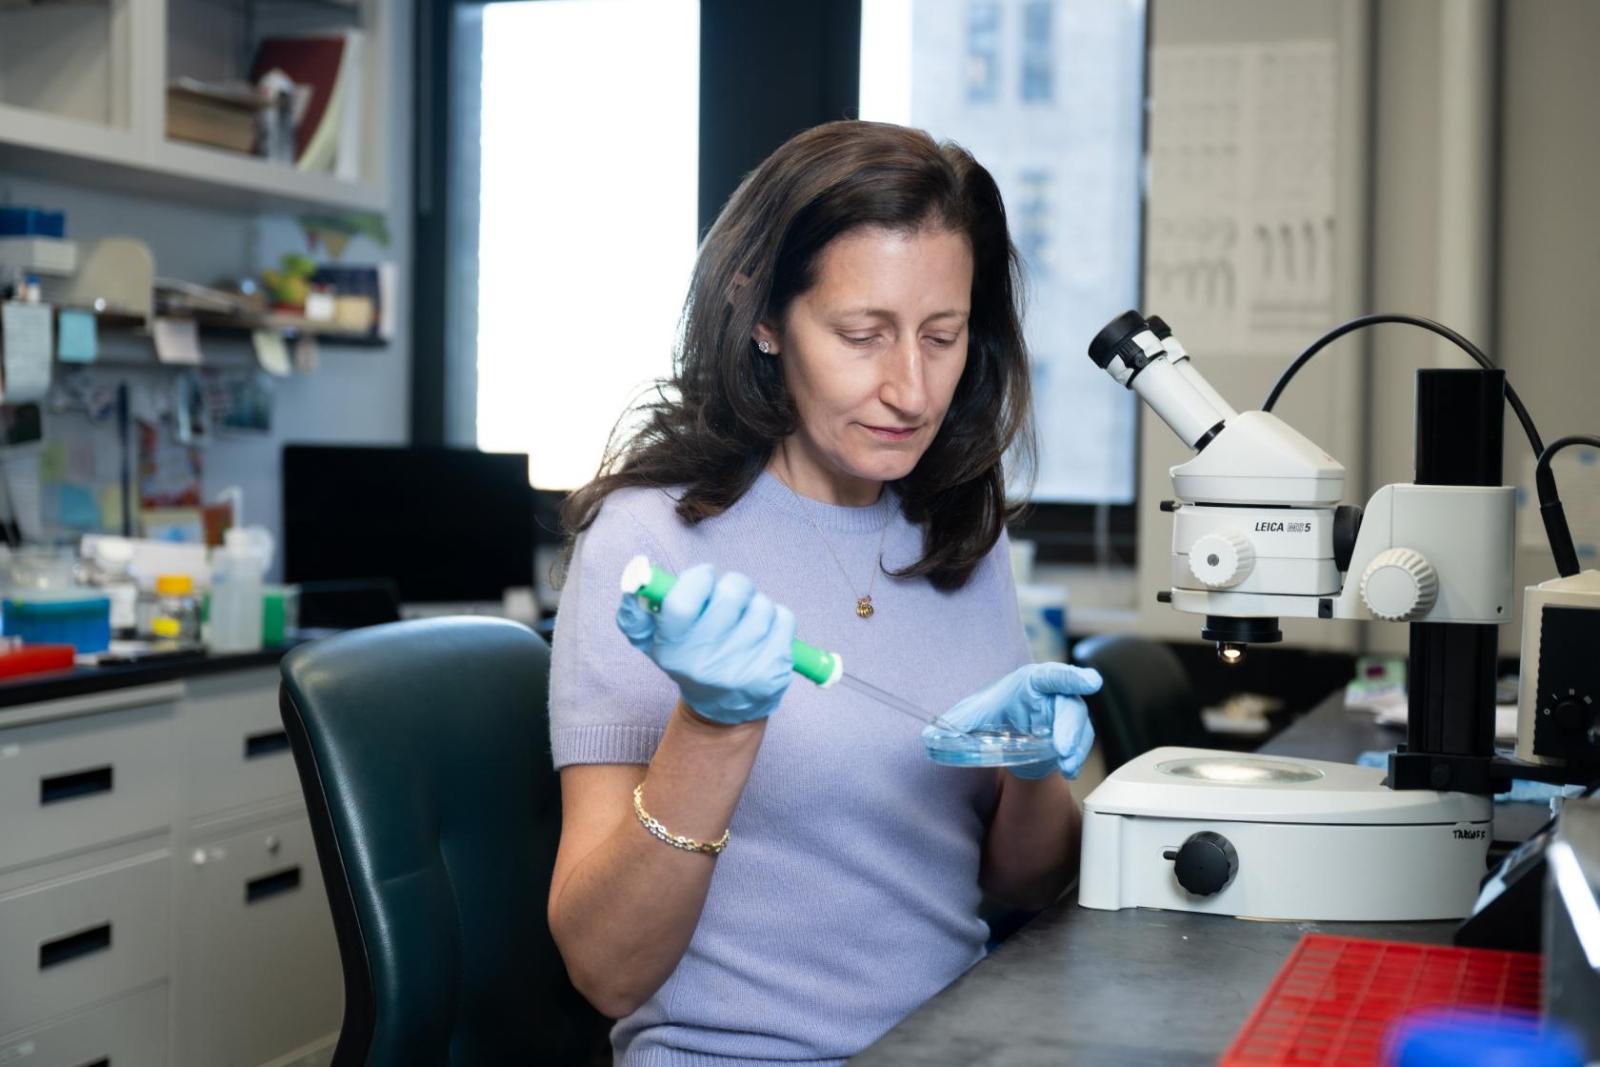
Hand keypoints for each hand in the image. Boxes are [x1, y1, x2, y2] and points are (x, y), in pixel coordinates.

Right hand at [616, 563, 795, 724]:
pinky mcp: (774, 673)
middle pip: (731, 594)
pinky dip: (776, 618)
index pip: (682, 602)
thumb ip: (637, 611)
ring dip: (756, 603)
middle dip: (733, 586)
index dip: (699, 578)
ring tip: (745, 621)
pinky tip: (764, 634)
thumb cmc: (688, 659)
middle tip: (729, 596)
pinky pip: (784, 619)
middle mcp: (707, 664)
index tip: (704, 578)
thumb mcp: (653, 642)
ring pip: (761, 605)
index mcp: (673, 651)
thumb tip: (636, 578)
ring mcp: (743, 670)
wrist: (724, 708)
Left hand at [928, 663, 1101, 779]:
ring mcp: (1066, 716)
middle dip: (1070, 727)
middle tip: (1061, 747)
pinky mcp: (1071, 736)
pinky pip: (1080, 745)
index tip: (1090, 682)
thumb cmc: (997, 714)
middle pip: (1071, 706)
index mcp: (1032, 682)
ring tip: (1065, 764)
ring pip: (1080, 728)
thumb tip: (928, 737)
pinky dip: (1075, 759)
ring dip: (1075, 747)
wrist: (1010, 734)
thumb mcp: (975, 716)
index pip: (1053, 676)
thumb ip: (957, 722)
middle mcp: (1053, 696)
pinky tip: (1067, 770)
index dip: (1071, 678)